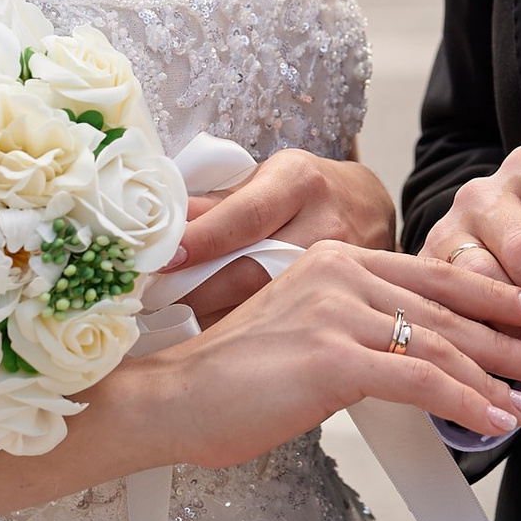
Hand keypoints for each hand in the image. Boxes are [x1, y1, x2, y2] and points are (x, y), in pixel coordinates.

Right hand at [141, 238, 520, 471]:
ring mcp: (338, 313)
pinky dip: (467, 404)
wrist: (172, 400)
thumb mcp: (303, 335)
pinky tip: (495, 422)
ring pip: (441, 346)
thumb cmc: (231, 379)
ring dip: (498, 379)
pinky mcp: (334, 358)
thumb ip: (355, 330)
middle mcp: (342, 274)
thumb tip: (410, 359)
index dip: (492, 292)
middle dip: (510, 337)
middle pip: (448, 307)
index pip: (433, 274)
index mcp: (337, 260)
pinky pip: (421, 383)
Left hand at [175, 152, 395, 324]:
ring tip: (176, 326)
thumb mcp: (265, 179)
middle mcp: (325, 222)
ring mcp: (345, 266)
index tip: (164, 260)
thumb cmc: (304, 191)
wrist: (369, 205)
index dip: (204, 240)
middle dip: (198, 293)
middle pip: (254, 271)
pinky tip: (220, 340)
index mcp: (297, 181)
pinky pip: (292, 325)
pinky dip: (250, 334)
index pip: (245, 215)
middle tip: (152, 305)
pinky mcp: (352, 300)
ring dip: (218, 320)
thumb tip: (161, 227)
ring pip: (271, 307)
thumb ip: (216, 205)